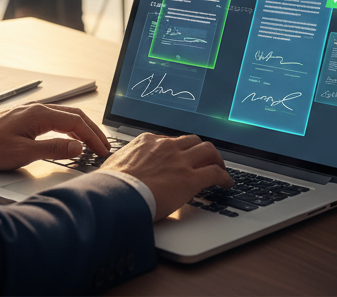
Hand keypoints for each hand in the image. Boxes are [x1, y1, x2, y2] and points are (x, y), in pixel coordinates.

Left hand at [0, 104, 109, 170]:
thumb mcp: (24, 153)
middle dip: (93, 131)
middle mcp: (39, 109)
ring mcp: (33, 113)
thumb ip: (54, 150)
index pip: (77, 122)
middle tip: (104, 147)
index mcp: (41, 114)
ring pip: (66, 116)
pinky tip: (70, 139)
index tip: (103, 151)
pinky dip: (69, 129)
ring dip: (82, 129)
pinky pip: (56, 120)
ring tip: (92, 144)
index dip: (93, 137)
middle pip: (75, 116)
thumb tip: (78, 147)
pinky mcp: (27, 119)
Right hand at [99, 133, 232, 221]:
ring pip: (208, 150)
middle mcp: (166, 146)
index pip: (171, 140)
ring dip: (216, 159)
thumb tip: (119, 169)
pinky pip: (215, 173)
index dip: (180, 149)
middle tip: (205, 159)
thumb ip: (124, 162)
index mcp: (147, 141)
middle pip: (192, 141)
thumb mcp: (115, 165)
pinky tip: (226, 183)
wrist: (115, 195)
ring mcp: (179, 161)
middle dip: (201, 150)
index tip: (183, 156)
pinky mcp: (190, 179)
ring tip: (220, 168)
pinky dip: (224, 177)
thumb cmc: (110, 185)